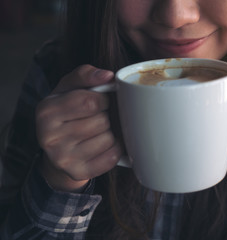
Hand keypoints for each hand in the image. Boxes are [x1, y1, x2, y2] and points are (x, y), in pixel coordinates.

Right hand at [36, 65, 122, 191]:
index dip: (103, 99)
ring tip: (99, 132)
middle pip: (101, 121)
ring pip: (108, 139)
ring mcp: (62, 158)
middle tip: (99, 118)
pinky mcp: (77, 172)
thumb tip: (108, 76)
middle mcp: (49, 137)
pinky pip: (111, 157)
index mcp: (46, 111)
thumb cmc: (67, 112)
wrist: (57, 150)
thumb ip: (86, 75)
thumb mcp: (69, 88)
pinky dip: (115, 149)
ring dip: (111, 133)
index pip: (90, 101)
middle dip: (106, 117)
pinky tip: (104, 145)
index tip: (101, 101)